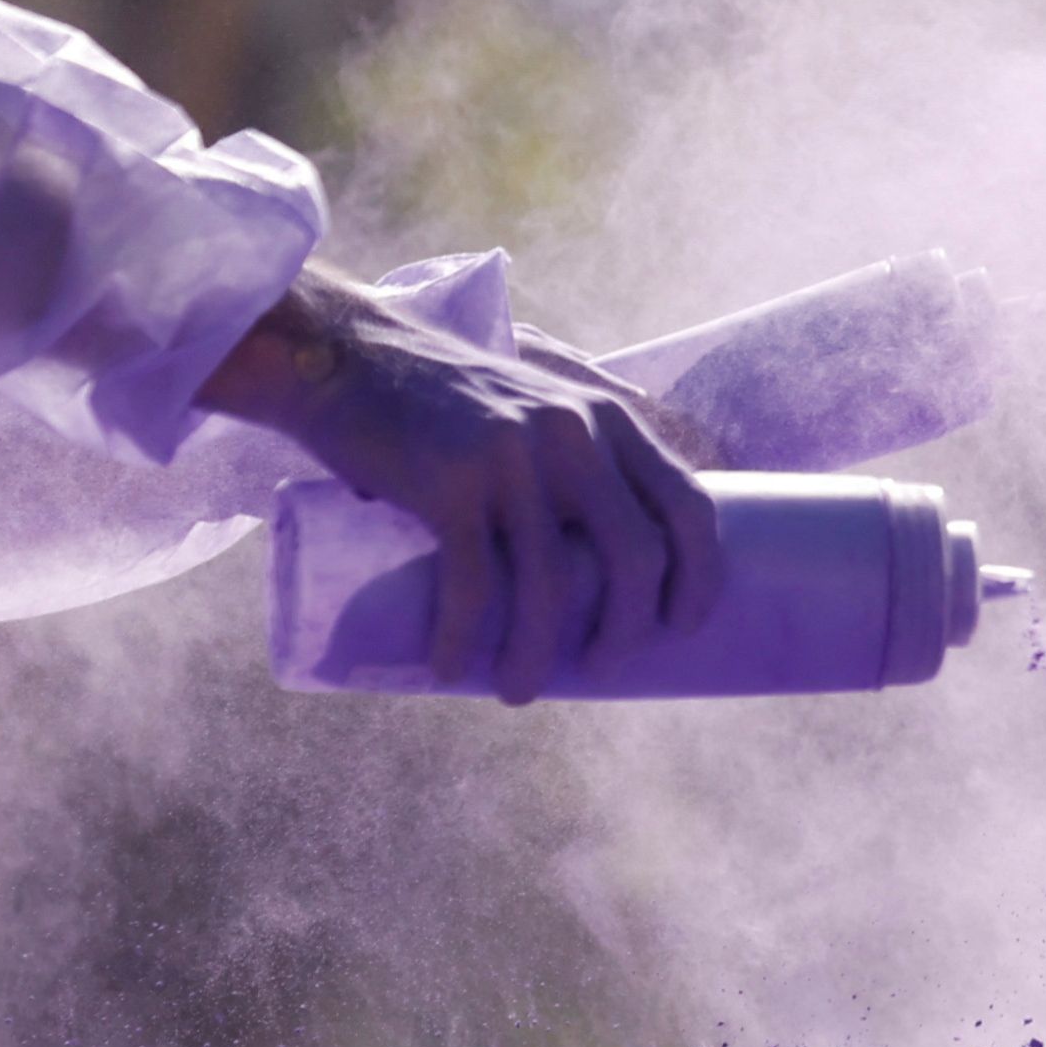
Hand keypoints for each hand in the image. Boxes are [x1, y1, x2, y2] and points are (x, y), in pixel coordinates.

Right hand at [201, 269, 725, 703]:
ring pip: (551, 583)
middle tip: (599, 667)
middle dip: (627, 629)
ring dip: (539, 653)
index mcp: (608, 419)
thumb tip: (608, 550)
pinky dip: (465, 638)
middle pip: (634, 555)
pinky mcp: (448, 483)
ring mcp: (513, 459)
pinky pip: (474, 583)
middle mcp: (574, 435)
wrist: (346, 356)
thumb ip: (579, 457)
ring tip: (519, 690)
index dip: (699, 575)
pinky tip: (452, 667)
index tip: (683, 625)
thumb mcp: (538, 408)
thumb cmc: (443, 400)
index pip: (688, 504)